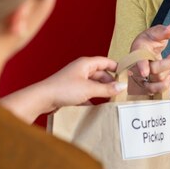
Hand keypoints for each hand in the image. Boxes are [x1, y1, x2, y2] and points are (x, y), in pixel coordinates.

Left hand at [0, 56, 126, 122]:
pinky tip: (97, 107)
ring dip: (101, 91)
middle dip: (110, 82)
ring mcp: (75, 80)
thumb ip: (107, 88)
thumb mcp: (89, 89)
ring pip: (93, 84)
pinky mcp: (71, 90)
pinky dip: (92, 98)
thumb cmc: (64, 89)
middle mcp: (81, 70)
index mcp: (86, 64)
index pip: (106, 62)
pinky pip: (86, 93)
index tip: (126, 75)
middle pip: (100, 74)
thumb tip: (122, 86)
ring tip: (111, 100)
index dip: (116, 67)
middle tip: (120, 92)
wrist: (42, 99)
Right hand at [128, 24, 169, 95]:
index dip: (140, 66)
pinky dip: (165, 85)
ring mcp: (140, 78)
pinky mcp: (146, 84)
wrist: (145, 49)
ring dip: (168, 74)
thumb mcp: (155, 33)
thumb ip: (163, 32)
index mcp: (137, 51)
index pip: (138, 59)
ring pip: (154, 83)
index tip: (145, 72)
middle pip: (153, 70)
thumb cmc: (149, 40)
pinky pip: (155, 90)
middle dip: (169, 64)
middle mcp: (136, 66)